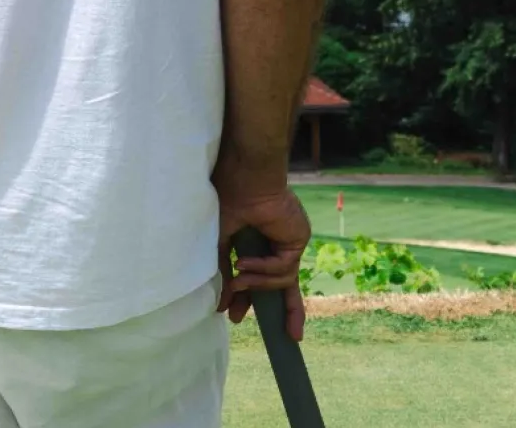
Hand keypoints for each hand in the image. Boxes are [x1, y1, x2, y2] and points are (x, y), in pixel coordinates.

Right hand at [215, 174, 310, 341]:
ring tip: (238, 281)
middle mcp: (274, 245)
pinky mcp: (297, 241)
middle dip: (288, 312)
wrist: (244, 178)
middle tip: (289, 338)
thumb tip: (218, 303)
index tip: (233, 315)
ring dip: (257, 285)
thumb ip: (223, 271)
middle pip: (285, 286)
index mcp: (256, 243)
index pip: (260, 277)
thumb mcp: (219, 242)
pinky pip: (283, 269)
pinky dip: (264, 270)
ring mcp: (287, 244)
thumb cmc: (227, 200)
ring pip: (282, 281)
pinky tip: (245, 264)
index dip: (250, 298)